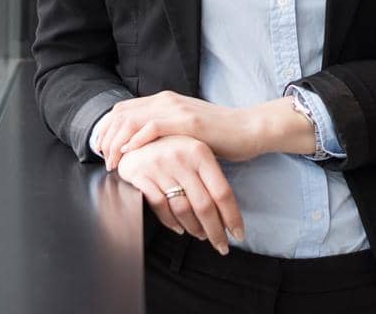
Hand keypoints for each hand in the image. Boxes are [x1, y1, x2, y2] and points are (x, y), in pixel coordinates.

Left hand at [97, 91, 271, 169]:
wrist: (248, 129)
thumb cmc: (219, 135)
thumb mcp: (184, 130)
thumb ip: (165, 132)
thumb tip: (141, 149)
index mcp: (164, 101)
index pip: (123, 110)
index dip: (107, 130)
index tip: (103, 151)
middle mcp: (166, 100)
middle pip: (121, 114)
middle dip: (107, 138)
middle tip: (104, 161)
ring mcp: (177, 109)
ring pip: (132, 119)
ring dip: (117, 142)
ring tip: (114, 163)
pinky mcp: (187, 121)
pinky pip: (153, 127)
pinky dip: (136, 140)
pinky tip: (130, 153)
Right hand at [115, 135, 244, 253]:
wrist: (136, 130)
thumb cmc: (172, 144)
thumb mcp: (194, 150)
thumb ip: (209, 175)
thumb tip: (227, 210)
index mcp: (200, 152)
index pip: (222, 192)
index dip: (232, 216)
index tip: (238, 234)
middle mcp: (182, 159)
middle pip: (204, 206)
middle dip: (215, 231)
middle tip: (222, 246)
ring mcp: (161, 167)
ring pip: (183, 210)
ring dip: (194, 228)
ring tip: (201, 235)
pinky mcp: (141, 175)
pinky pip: (160, 207)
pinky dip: (171, 223)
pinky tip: (180, 229)